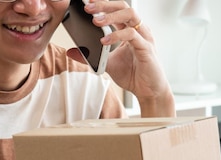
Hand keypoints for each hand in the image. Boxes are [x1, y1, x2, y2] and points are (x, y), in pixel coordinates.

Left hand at [83, 0, 173, 115]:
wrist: (147, 90)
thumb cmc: (132, 74)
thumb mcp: (106, 64)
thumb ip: (92, 56)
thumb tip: (72, 51)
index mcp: (129, 30)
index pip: (116, 10)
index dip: (103, 5)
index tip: (87, 3)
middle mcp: (138, 30)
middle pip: (123, 7)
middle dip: (104, 5)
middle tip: (87, 8)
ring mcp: (144, 37)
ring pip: (130, 15)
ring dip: (110, 16)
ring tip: (95, 21)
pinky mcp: (146, 48)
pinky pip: (132, 35)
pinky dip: (116, 36)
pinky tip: (104, 41)